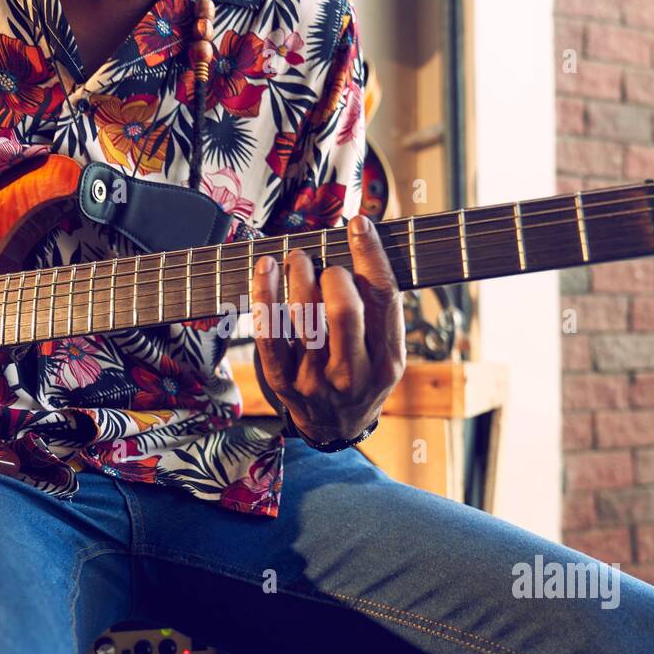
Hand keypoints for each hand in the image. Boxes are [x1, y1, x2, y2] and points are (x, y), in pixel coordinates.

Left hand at [251, 214, 404, 443]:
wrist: (335, 429)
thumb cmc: (363, 377)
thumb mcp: (389, 352)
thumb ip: (381, 309)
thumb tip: (364, 246)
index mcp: (388, 360)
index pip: (384, 298)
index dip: (371, 255)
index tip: (359, 224)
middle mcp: (353, 373)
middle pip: (344, 311)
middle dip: (333, 274)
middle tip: (325, 263)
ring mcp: (315, 380)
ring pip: (303, 318)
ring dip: (298, 276)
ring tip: (297, 257)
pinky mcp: (282, 381)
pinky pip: (268, 333)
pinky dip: (264, 295)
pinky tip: (265, 269)